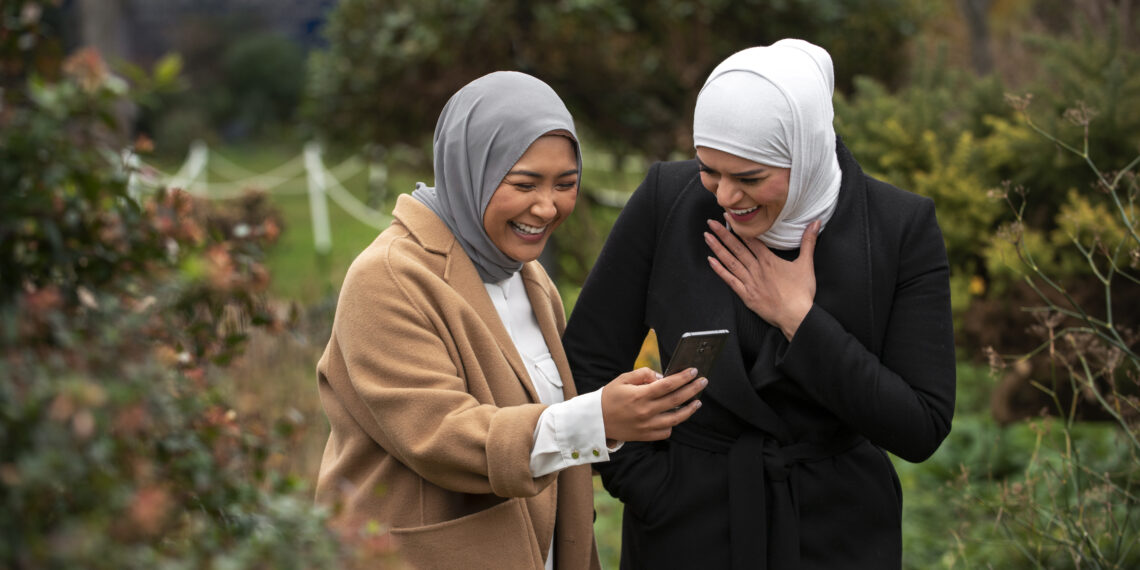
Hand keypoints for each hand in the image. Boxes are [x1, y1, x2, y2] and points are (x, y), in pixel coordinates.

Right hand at [600, 367, 704, 441]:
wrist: (595, 421)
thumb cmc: (609, 397)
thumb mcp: (622, 379)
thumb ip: (642, 374)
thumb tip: (661, 376)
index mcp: (639, 395)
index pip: (668, 384)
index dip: (683, 377)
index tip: (694, 371)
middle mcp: (645, 411)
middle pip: (676, 399)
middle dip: (692, 389)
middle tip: (703, 381)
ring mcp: (646, 426)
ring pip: (676, 418)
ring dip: (689, 409)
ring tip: (697, 401)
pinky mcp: (645, 436)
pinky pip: (666, 431)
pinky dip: (673, 423)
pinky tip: (675, 416)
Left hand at [704, 219, 819, 339]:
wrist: (796, 316)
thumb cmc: (802, 292)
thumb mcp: (806, 264)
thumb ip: (809, 242)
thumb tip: (816, 222)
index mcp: (769, 260)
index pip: (751, 240)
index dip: (739, 227)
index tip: (729, 217)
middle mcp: (757, 269)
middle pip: (737, 248)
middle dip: (723, 234)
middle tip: (711, 223)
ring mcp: (750, 282)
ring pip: (731, 262)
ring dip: (718, 248)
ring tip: (707, 237)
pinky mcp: (747, 295)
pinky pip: (730, 280)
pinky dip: (720, 270)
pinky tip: (710, 261)